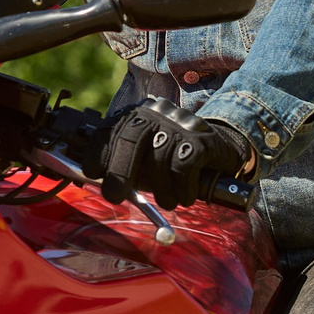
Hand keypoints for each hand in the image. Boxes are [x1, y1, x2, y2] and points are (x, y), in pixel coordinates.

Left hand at [99, 97, 253, 207]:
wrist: (221, 155)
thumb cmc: (174, 162)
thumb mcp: (144, 161)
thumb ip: (122, 165)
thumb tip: (95, 179)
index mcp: (139, 114)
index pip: (112, 128)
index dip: (99, 151)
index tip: (92, 173)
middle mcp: (158, 113)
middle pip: (131, 138)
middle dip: (119, 171)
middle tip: (114, 196)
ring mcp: (181, 124)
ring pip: (159, 158)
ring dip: (161, 189)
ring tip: (168, 200)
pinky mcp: (201, 139)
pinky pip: (182, 167)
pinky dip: (181, 188)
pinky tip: (185, 195)